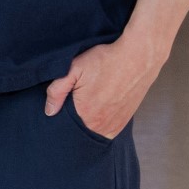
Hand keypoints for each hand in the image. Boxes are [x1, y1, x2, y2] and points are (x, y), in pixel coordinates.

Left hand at [44, 33, 161, 140]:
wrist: (139, 56)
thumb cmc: (105, 60)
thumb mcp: (73, 69)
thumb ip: (57, 91)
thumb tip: (49, 111)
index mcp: (87, 115)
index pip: (65, 128)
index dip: (60, 119)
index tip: (60, 108)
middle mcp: (102, 125)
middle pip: (80, 132)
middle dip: (73, 123)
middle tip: (73, 104)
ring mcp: (116, 124)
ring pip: (94, 132)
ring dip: (87, 124)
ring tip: (86, 106)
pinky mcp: (125, 120)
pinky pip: (107, 130)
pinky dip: (100, 124)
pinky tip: (96, 111)